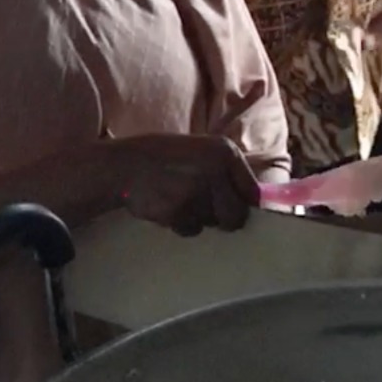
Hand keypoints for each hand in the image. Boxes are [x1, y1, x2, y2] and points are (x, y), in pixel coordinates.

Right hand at [112, 134, 257, 236]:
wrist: (126, 166)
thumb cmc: (167, 158)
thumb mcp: (203, 151)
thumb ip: (228, 172)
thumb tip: (256, 201)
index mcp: (225, 151)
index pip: (253, 192)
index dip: (246, 205)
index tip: (240, 210)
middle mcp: (216, 170)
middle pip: (236, 216)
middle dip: (224, 218)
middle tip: (208, 210)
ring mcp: (196, 192)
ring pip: (212, 223)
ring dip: (199, 218)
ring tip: (180, 199)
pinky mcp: (178, 211)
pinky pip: (191, 229)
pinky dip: (181, 224)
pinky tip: (169, 206)